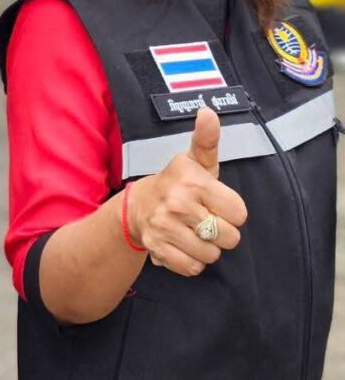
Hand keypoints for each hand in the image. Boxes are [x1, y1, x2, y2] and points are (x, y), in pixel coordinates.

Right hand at [126, 108, 246, 276]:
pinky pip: (193, 268)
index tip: (216, 203)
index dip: (231, 211)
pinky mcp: (158, 249)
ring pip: (212, 255)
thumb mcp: (195, 160)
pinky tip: (183, 244)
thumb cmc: (178, 183)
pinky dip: (191, 261)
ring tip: (194, 232)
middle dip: (221, 232)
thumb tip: (208, 111)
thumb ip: (207, 138)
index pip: (240, 214)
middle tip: (205, 219)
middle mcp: (178, 203)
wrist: (138, 206)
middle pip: (229, 238)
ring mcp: (166, 227)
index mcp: (193, 181)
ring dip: (207, 248)